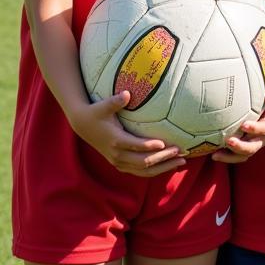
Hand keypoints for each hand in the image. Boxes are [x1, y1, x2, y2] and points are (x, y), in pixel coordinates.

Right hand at [70, 91, 184, 175]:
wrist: (83, 125)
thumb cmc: (97, 112)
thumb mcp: (104, 105)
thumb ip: (115, 101)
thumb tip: (126, 94)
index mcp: (115, 140)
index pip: (134, 146)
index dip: (149, 146)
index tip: (164, 143)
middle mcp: (117, 154)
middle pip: (143, 161)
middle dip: (162, 158)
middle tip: (181, 151)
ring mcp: (118, 161)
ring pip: (143, 170)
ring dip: (162, 167)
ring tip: (181, 161)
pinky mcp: (120, 164)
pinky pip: (139, 171)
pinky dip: (154, 171)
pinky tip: (169, 165)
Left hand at [213, 88, 264, 162]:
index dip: (255, 129)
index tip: (244, 125)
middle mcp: (264, 138)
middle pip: (253, 147)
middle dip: (240, 146)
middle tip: (229, 141)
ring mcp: (256, 144)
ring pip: (244, 155)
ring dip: (230, 156)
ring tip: (215, 155)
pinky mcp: (249, 146)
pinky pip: (238, 155)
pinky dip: (227, 156)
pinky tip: (214, 155)